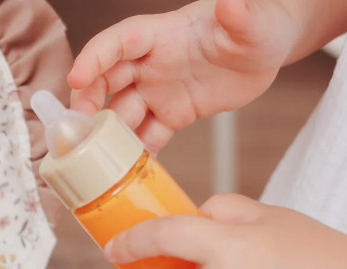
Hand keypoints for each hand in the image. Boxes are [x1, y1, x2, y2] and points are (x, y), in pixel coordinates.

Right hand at [68, 0, 297, 150]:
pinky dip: (137, 154)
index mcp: (163, 35)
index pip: (119, 42)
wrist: (269, 49)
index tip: (77, 78)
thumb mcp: (255, 20)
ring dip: (110, 136)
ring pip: (123, 115)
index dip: (94, 58)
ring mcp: (159, 91)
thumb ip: (241, 14)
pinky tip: (130, 172)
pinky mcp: (171, 114)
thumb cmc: (260, 25)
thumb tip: (232, 3)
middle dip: (87, 104)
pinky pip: (148, 136)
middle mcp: (152, 64)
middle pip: (106, 81)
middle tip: (79, 130)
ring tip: (101, 160)